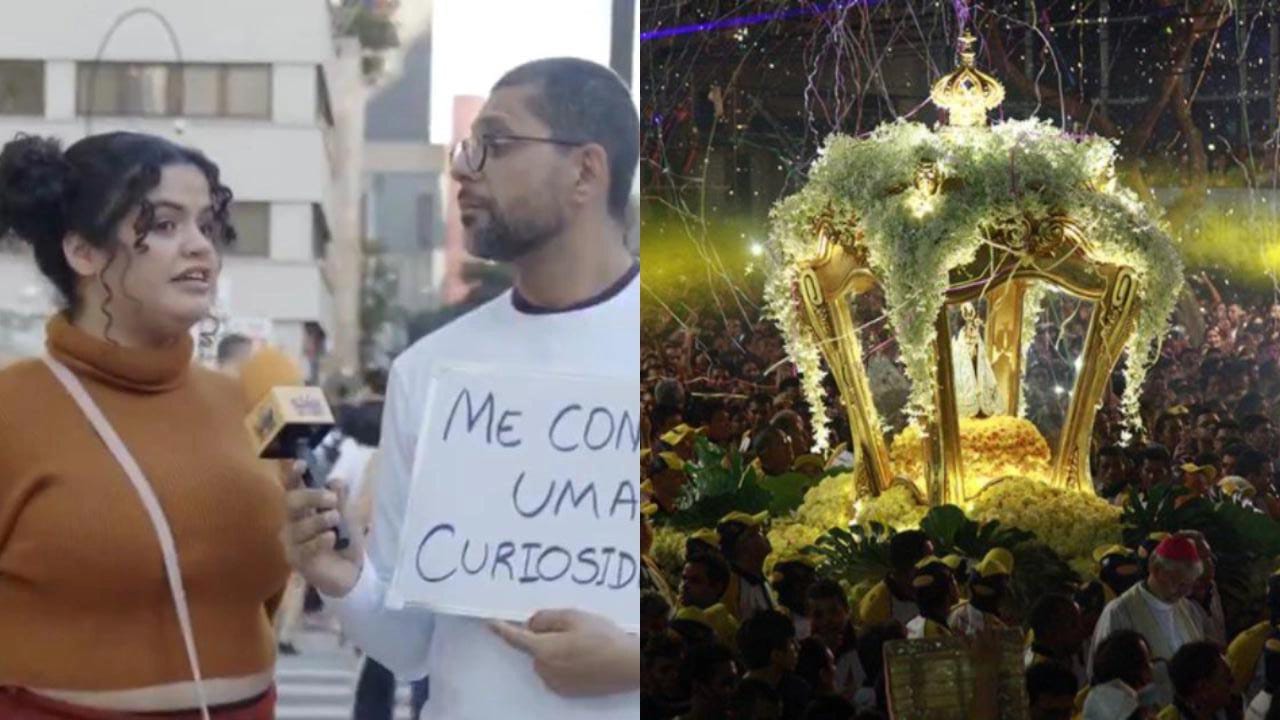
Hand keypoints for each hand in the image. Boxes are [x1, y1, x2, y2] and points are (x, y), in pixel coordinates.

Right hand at [281, 461, 363, 597]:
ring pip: (299, 526)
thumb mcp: (349, 517)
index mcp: (303, 510)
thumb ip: (342, 500)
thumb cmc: (345, 542)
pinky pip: (305, 548)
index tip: (301, 464)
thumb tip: (335, 481)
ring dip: (320, 520)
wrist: (351, 573)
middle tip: (331, 500)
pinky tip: (331, 538)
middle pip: (291, 503)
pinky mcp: (297, 561)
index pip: (293, 489)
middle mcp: (292, 524)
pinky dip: (319, 541)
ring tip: (336, 521)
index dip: (294, 476)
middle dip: (311, 497)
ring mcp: (292, 543)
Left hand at [490, 609, 638, 697]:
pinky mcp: (568, 691)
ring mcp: (556, 683)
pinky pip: (558, 672)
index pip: (515, 638)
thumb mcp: (574, 617)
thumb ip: (546, 618)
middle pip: (535, 648)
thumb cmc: (602, 638)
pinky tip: (586, 657)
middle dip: (546, 637)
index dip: (501, 629)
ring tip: (584, 643)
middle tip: (572, 629)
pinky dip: (565, 663)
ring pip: (547, 660)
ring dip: (557, 650)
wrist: (628, 666)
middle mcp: (544, 670)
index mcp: (542, 650)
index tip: (490, 623)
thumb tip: (532, 624)